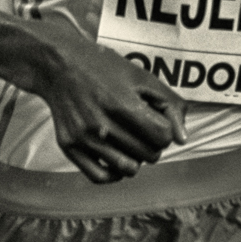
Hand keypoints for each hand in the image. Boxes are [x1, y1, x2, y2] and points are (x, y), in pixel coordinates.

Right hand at [31, 21, 186, 182]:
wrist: (59, 64)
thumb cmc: (103, 67)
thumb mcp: (142, 77)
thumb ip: (171, 106)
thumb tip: (181, 140)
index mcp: (122, 104)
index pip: (163, 137)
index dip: (164, 129)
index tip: (154, 119)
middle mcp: (101, 124)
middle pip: (149, 155)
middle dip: (151, 143)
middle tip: (140, 128)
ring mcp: (83, 137)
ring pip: (129, 169)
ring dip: (135, 158)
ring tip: (128, 142)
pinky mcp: (68, 145)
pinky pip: (99, 176)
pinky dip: (114, 173)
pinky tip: (115, 158)